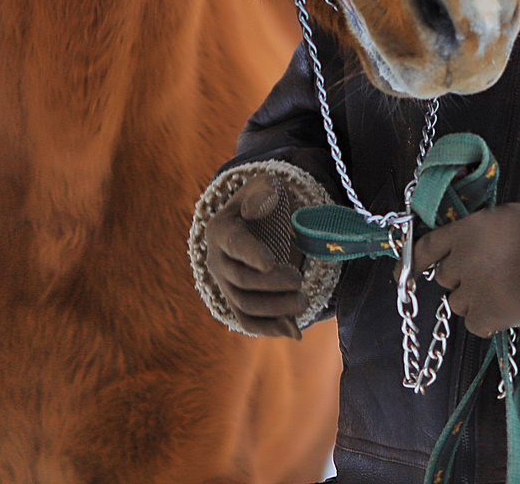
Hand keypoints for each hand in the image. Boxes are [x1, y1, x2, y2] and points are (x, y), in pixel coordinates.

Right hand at [204, 176, 306, 338]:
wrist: (254, 222)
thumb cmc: (262, 201)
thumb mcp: (263, 187)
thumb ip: (262, 192)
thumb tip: (258, 205)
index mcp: (221, 230)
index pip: (234, 245)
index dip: (251, 254)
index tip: (270, 261)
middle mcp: (217, 261)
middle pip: (241, 279)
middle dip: (272, 284)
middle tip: (299, 280)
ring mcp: (225, 284)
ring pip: (245, 305)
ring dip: (275, 309)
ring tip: (303, 301)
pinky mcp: (237, 301)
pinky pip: (248, 321)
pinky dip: (269, 329)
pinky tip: (294, 332)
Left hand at [411, 202, 519, 337]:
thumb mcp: (500, 219)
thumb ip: (473, 233)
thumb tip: (455, 250)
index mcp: (465, 231)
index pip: (426, 248)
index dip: (411, 262)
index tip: (403, 273)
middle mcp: (463, 260)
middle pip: (446, 279)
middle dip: (462, 278)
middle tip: (491, 274)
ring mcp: (474, 289)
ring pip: (459, 303)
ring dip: (475, 299)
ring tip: (504, 289)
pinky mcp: (488, 315)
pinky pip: (474, 324)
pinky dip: (488, 320)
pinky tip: (507, 308)